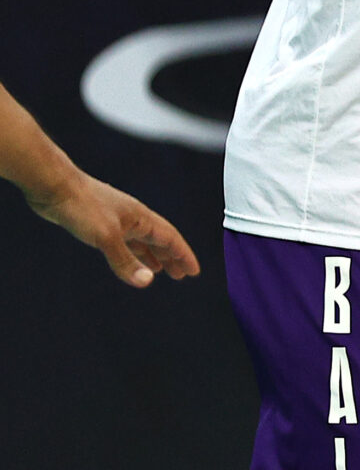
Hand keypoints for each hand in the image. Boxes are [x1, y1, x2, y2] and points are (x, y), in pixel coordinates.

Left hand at [26, 171, 199, 288]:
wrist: (54, 187)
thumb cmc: (83, 206)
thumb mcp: (106, 237)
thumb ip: (126, 261)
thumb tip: (147, 282)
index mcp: (141, 218)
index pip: (170, 238)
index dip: (183, 255)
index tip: (194, 271)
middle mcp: (133, 219)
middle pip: (159, 240)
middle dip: (172, 257)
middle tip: (181, 275)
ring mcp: (117, 221)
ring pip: (141, 241)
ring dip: (153, 256)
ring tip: (160, 271)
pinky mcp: (99, 225)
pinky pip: (124, 242)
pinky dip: (132, 252)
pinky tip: (129, 257)